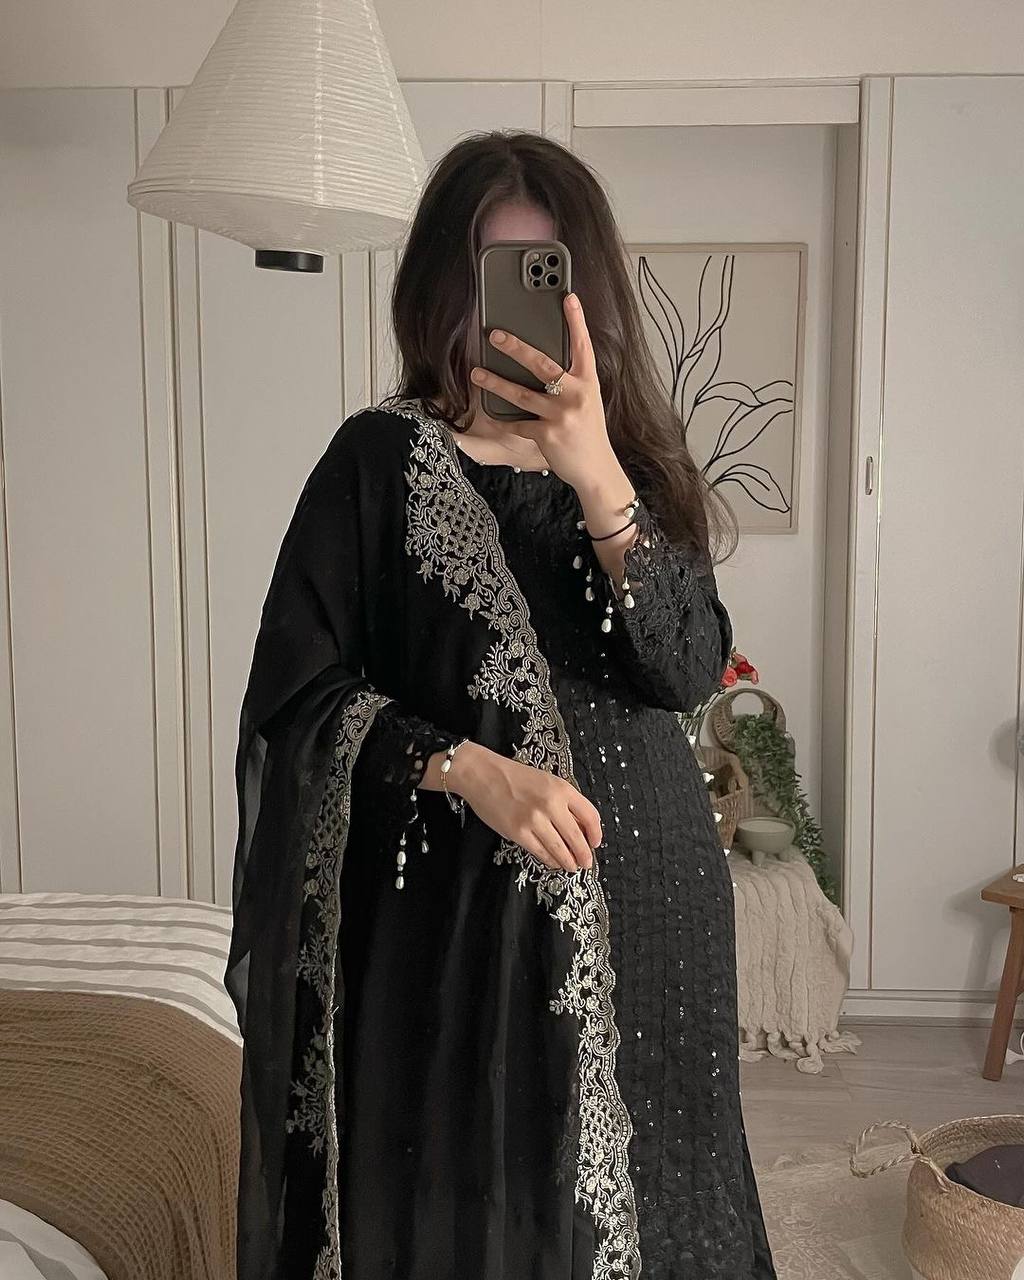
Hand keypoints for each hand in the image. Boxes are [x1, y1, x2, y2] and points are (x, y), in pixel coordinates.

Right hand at [433, 741, 601, 872]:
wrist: (484, 775)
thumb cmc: (515, 777)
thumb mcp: (547, 781)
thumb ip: (564, 801)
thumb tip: (580, 828)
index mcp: (562, 789)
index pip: (590, 816)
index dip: (596, 834)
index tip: (596, 843)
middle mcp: (551, 805)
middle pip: (577, 838)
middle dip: (584, 855)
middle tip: (587, 863)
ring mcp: (534, 821)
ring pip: (560, 850)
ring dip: (569, 862)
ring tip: (572, 866)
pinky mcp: (518, 833)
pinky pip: (541, 853)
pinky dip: (550, 861)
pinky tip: (554, 862)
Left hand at [469, 292, 629, 503]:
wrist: (596, 469)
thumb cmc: (589, 433)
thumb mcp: (588, 401)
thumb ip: (573, 383)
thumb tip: (548, 366)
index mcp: (587, 383)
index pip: (583, 346)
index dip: (577, 321)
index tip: (569, 298)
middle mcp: (575, 396)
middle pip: (542, 365)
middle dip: (516, 347)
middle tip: (495, 335)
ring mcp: (561, 416)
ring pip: (521, 394)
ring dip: (495, 383)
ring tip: (477, 373)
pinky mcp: (547, 436)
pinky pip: (518, 424)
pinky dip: (504, 420)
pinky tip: (490, 414)